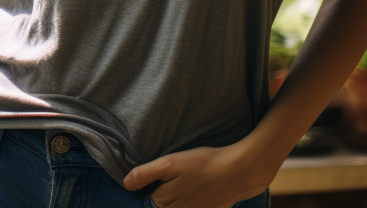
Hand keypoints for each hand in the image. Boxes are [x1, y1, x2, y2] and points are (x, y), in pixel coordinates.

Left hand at [121, 143, 274, 207]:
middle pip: (162, 207)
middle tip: (171, 182)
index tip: (149, 186)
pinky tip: (198, 191)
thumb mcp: (169, 163)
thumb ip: (145, 174)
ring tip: (187, 185)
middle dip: (160, 198)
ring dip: (177, 201)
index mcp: (164, 203)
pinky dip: (192, 202)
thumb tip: (126, 184)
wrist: (240, 172)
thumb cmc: (203, 164)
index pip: (148, 204)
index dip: (146, 194)